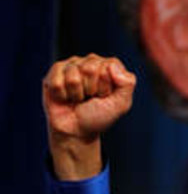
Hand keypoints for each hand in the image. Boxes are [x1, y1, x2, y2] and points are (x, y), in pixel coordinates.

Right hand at [43, 54, 135, 178]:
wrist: (76, 131)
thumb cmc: (99, 116)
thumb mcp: (121, 104)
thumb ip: (128, 83)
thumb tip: (112, 65)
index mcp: (108, 66)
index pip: (109, 65)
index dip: (106, 85)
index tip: (104, 96)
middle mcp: (89, 61)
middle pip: (90, 68)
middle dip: (91, 89)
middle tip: (90, 98)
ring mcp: (71, 65)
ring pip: (73, 75)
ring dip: (76, 94)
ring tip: (77, 99)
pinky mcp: (54, 73)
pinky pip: (57, 81)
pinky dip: (62, 95)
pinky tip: (65, 97)